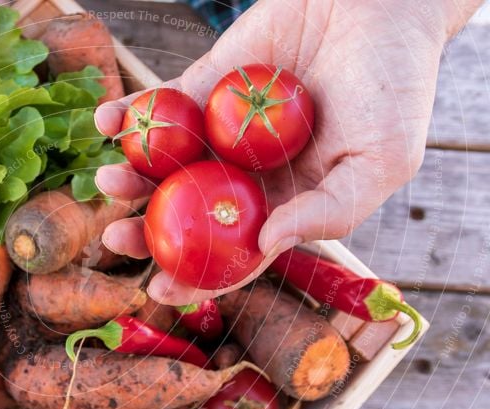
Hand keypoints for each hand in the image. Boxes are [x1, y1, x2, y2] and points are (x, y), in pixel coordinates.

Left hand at [96, 0, 477, 304]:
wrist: (380, 3)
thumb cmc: (395, 85)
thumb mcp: (382, 159)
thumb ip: (331, 209)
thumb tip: (268, 243)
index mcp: (284, 205)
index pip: (232, 254)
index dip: (196, 277)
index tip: (159, 287)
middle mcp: (245, 177)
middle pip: (185, 216)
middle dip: (145, 232)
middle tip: (114, 235)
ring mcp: (220, 134)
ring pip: (163, 167)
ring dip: (128, 177)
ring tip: (106, 178)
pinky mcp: (204, 87)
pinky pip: (160, 106)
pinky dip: (130, 113)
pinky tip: (108, 121)